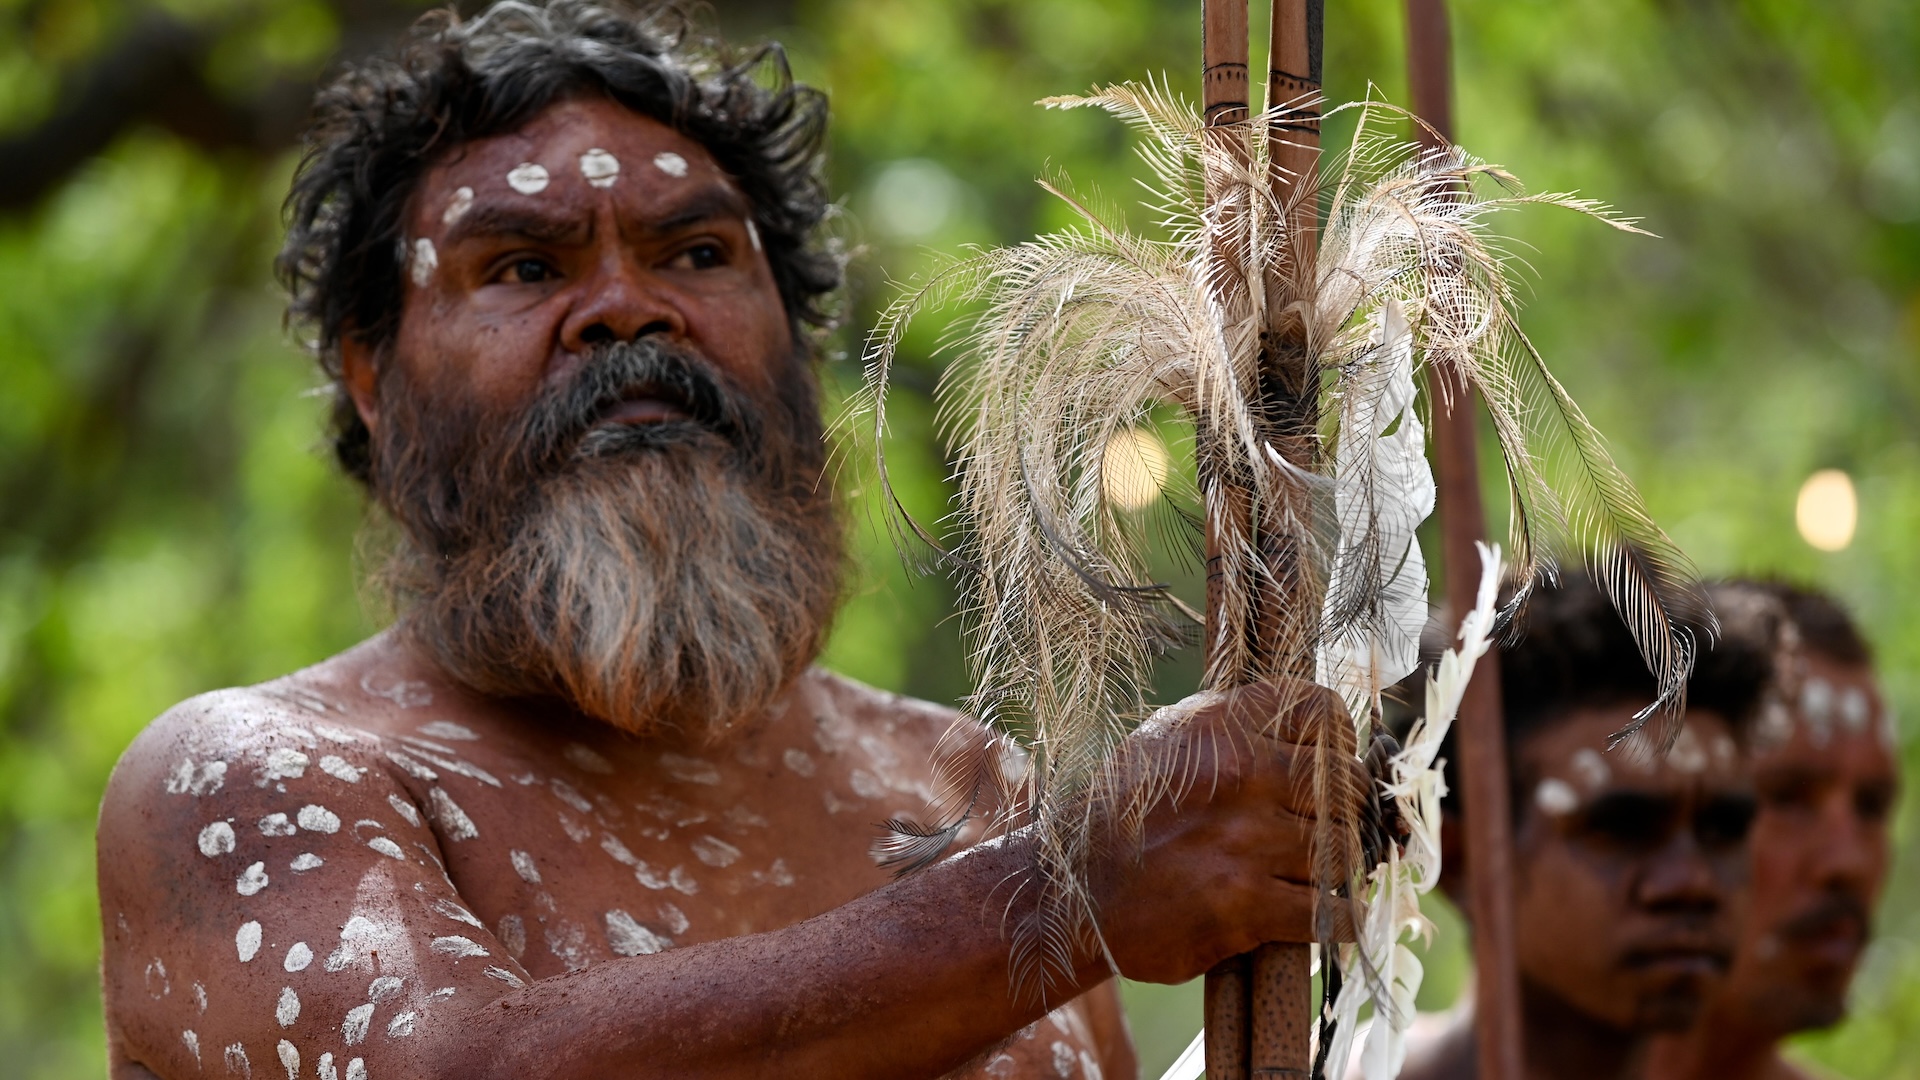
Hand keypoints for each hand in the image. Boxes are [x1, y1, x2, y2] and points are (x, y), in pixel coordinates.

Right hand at [1088, 680, 1360, 983]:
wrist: (1071, 893)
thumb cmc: (1123, 816)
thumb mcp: (1168, 741)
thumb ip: (1235, 727)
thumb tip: (1308, 726)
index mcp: (1223, 725)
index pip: (1323, 711)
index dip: (1339, 740)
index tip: (1330, 764)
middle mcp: (1240, 774)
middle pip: (1347, 786)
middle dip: (1341, 812)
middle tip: (1319, 829)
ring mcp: (1247, 841)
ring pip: (1344, 849)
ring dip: (1333, 868)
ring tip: (1306, 872)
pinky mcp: (1247, 905)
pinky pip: (1334, 911)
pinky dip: (1337, 918)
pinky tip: (1322, 915)